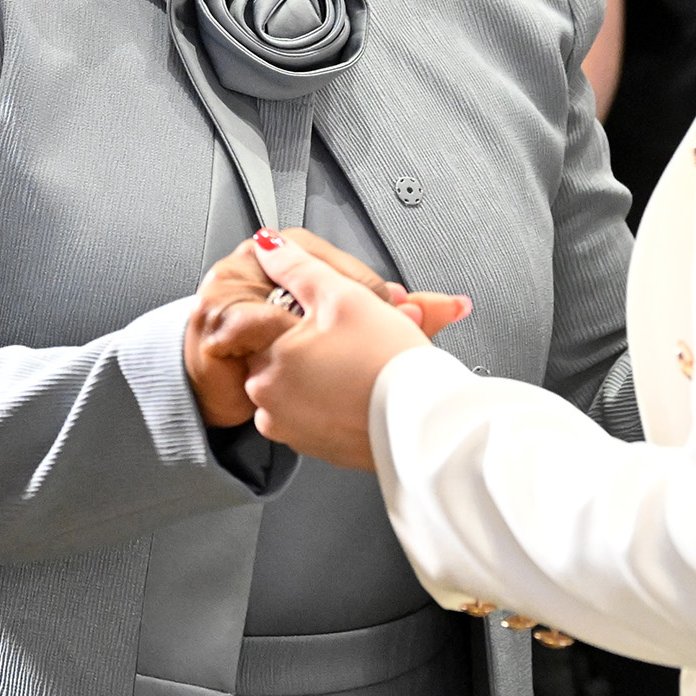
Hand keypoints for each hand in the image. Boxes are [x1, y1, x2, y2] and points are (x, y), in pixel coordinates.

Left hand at [185, 228, 466, 428]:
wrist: (428, 424)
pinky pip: (328, 409)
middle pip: (293, 351)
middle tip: (366, 328)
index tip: (337, 310)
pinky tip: (372, 381)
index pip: (270, 322)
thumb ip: (298, 266)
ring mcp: (297, 431)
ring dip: (337, 363)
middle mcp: (271, 406)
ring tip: (375, 353)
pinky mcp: (324, 447)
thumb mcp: (342, 295)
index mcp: (266, 366)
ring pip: (312, 380)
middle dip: (327, 334)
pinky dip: (345, 393)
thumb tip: (269, 247)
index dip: (308, 307)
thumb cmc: (388, 365)